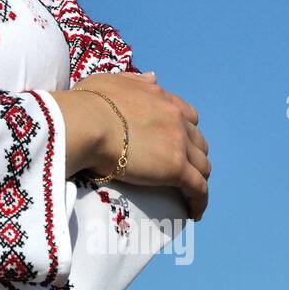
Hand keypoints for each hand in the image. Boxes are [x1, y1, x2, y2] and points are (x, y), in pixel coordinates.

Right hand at [72, 70, 210, 221]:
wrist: (86, 123)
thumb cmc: (87, 103)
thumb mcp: (109, 82)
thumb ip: (134, 80)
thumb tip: (153, 76)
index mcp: (159, 97)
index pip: (186, 114)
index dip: (184, 130)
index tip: (175, 143)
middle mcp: (175, 118)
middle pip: (198, 141)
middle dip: (193, 155)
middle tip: (180, 171)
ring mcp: (178, 143)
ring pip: (203, 165)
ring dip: (198, 178)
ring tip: (188, 195)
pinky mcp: (176, 168)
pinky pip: (198, 188)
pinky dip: (200, 201)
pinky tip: (194, 213)